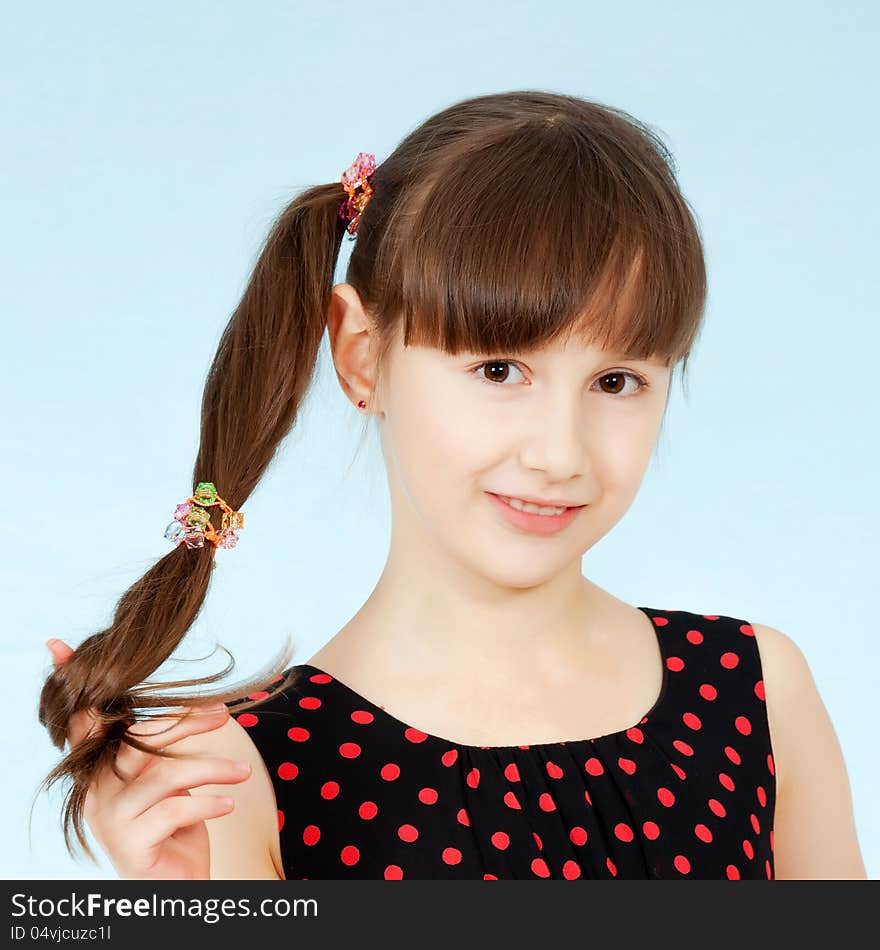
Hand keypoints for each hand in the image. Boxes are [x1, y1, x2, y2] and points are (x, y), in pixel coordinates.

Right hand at [47, 638, 251, 879]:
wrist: (176, 885)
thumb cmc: (174, 824)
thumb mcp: (168, 777)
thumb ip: (165, 744)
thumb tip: (211, 707)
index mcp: (98, 769)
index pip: (85, 720)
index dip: (72, 684)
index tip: (59, 644)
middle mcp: (94, 791)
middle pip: (136, 738)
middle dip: (185, 722)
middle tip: (223, 714)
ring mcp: (108, 819)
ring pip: (162, 774)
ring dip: (210, 768)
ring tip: (244, 772)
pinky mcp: (129, 845)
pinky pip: (173, 810)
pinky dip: (206, 802)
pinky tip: (227, 802)